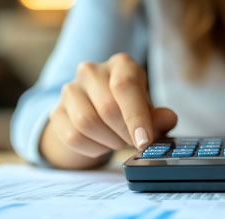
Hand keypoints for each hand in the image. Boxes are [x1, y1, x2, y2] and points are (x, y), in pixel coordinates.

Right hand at [40, 53, 176, 168]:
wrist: (100, 115)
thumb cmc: (132, 110)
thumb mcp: (151, 111)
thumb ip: (160, 117)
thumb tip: (168, 118)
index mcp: (121, 64)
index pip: (125, 86)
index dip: (136, 117)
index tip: (144, 141)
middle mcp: (92, 70)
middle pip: (108, 108)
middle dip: (125, 134)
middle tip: (135, 142)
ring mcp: (70, 89)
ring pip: (87, 123)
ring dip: (109, 142)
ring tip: (119, 141)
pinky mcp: (56, 111)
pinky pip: (73, 137)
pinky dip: (93, 149)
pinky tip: (103, 144)